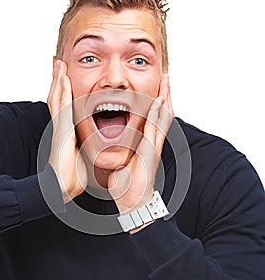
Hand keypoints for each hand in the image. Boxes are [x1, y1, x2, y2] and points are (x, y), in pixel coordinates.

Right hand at [47, 60, 87, 202]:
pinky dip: (62, 92)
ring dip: (58, 79)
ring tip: (59, 64)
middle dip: (58, 80)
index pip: (65, 105)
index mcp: (67, 130)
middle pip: (57, 97)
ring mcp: (60, 126)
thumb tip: (96, 144)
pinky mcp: (61, 130)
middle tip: (58, 63)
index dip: (64, 91)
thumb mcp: (83, 155)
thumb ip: (87, 145)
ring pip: (57, 98)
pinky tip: (64, 78)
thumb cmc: (73, 174)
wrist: (62, 185)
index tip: (65, 77)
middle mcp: (61, 125)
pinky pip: (62, 107)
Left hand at [108, 74, 172, 215]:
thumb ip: (120, 149)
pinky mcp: (151, 151)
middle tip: (166, 78)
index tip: (156, 86)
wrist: (132, 201)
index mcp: (145, 143)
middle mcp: (152, 142)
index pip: (153, 118)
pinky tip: (159, 102)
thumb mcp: (122, 161)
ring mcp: (153, 146)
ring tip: (166, 83)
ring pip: (163, 118)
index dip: (156, 102)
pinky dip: (158, 115)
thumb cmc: (126, 183)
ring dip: (165, 100)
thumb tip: (112, 143)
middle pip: (163, 114)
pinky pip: (155, 129)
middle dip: (165, 95)